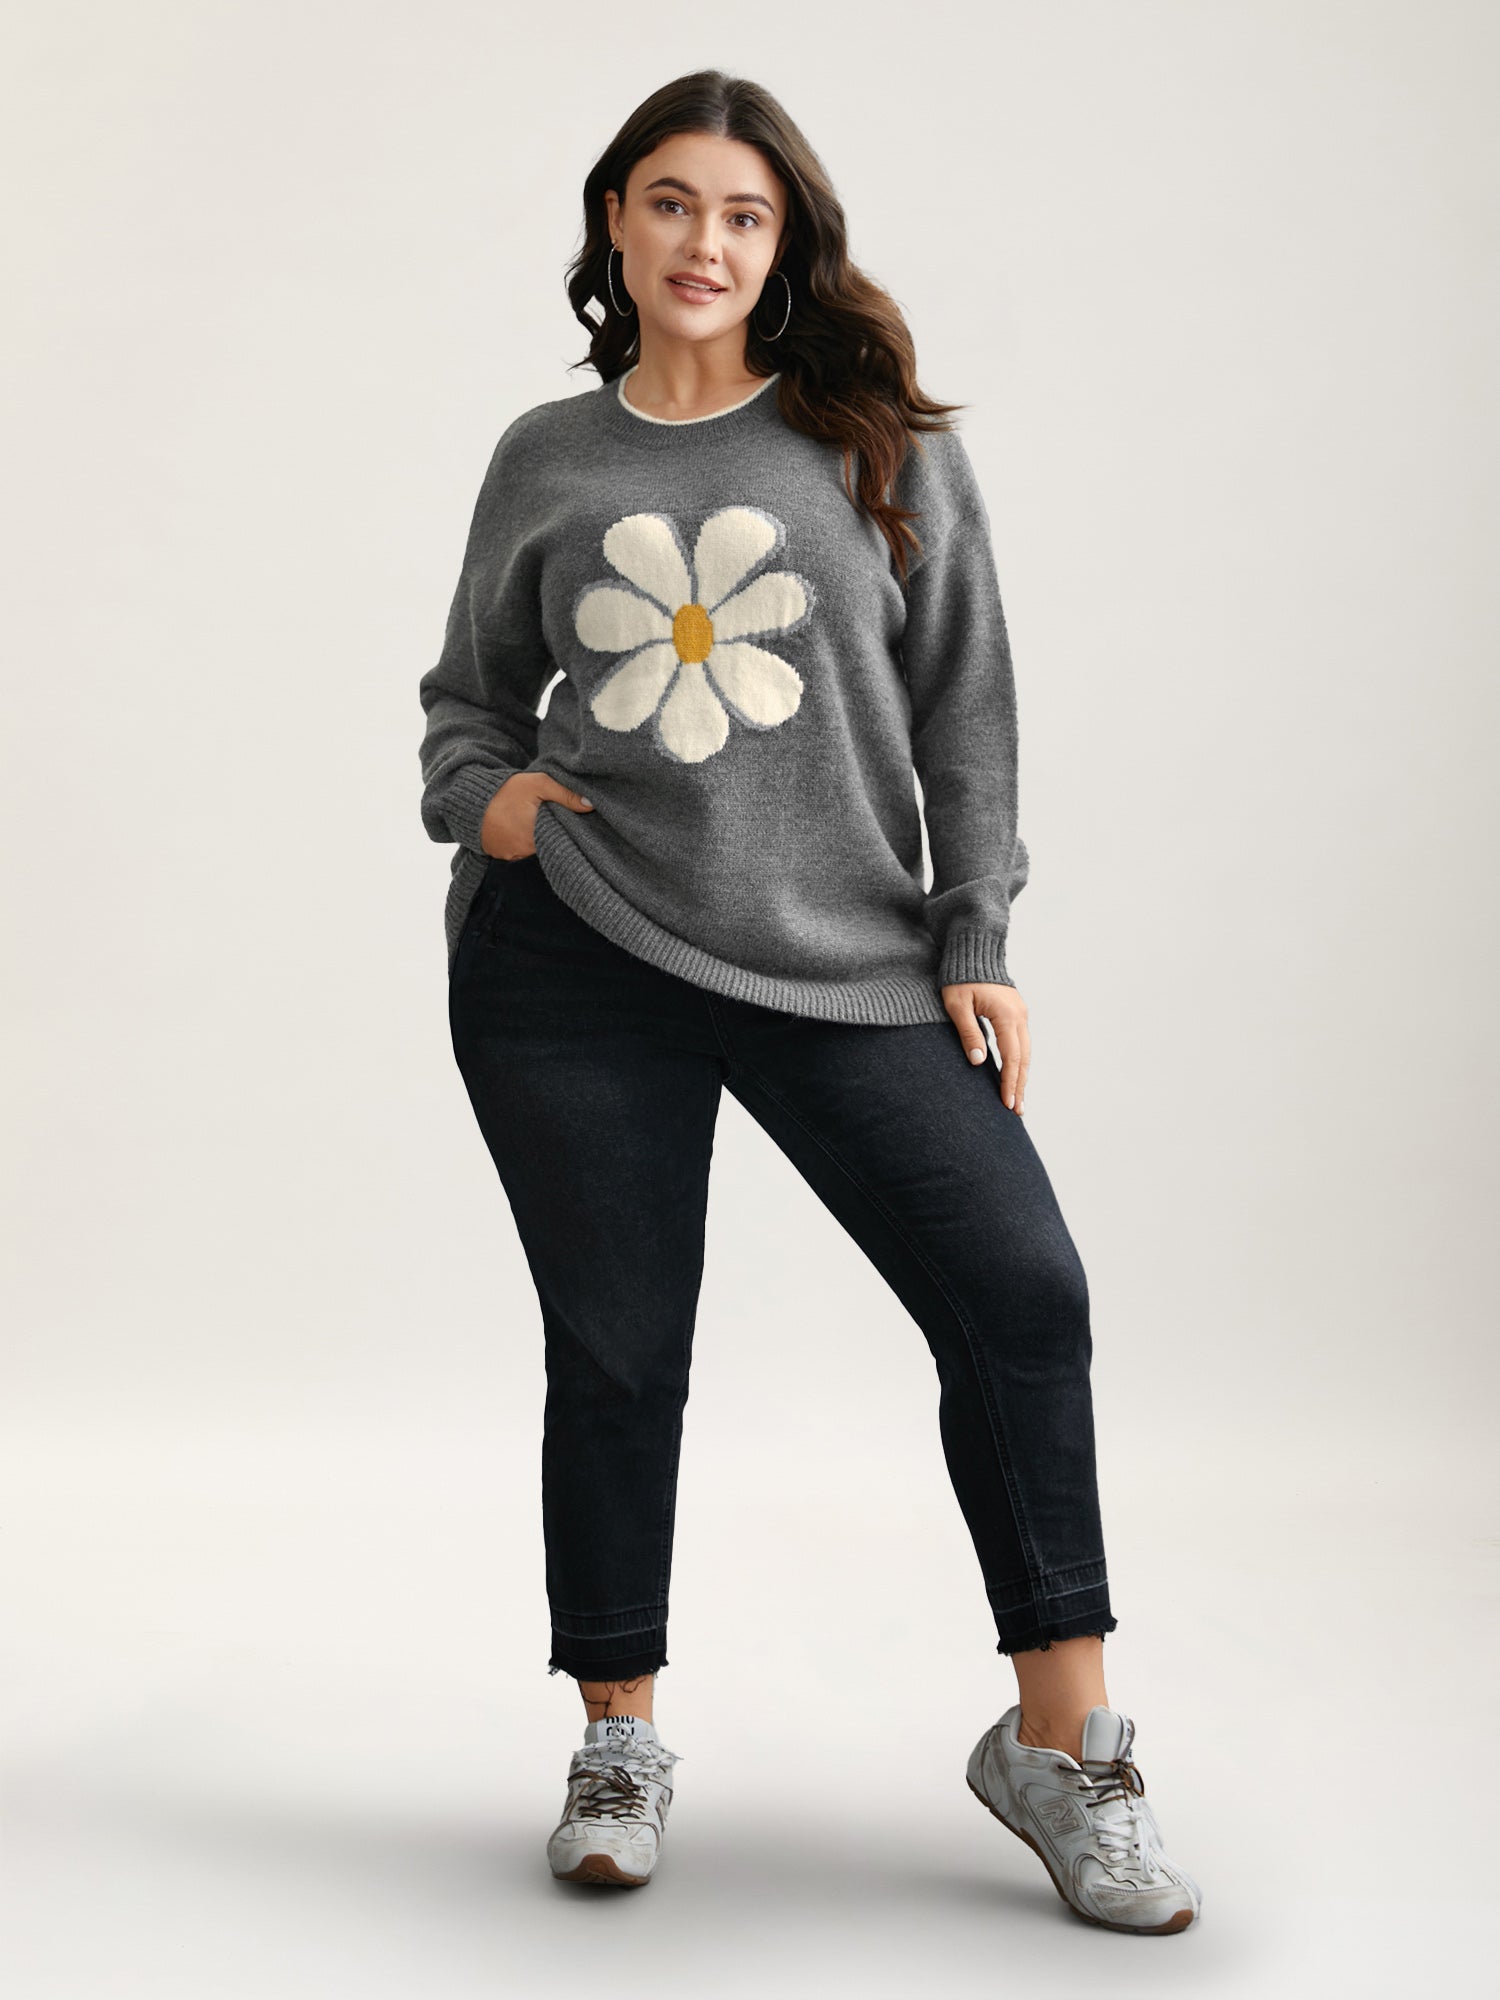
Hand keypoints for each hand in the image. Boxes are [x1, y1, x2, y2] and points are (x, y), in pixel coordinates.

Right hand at [481, 771, 593, 858]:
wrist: (469, 800)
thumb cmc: (505, 790)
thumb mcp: (538, 784)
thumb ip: (565, 794)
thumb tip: (590, 805)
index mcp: (536, 833)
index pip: (561, 838)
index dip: (565, 829)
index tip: (567, 820)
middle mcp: (525, 849)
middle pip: (548, 844)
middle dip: (551, 833)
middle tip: (548, 817)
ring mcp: (512, 854)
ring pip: (534, 849)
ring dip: (536, 838)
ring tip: (531, 820)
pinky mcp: (501, 856)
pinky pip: (519, 851)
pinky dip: (522, 841)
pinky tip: (519, 826)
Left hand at [941, 980, 1029, 1113]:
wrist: (973, 950)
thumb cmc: (959, 977)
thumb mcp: (957, 1005)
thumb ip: (968, 1032)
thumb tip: (977, 1062)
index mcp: (1006, 1014)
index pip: (1011, 1056)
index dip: (1009, 1082)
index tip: (1007, 1103)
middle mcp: (1019, 1015)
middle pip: (1023, 1057)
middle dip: (1020, 1085)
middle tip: (1017, 1110)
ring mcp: (1020, 1013)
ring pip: (1025, 1051)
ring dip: (1022, 1075)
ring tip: (1018, 1099)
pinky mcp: (1016, 1012)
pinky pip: (1021, 1042)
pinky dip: (1019, 1061)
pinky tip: (1014, 1074)